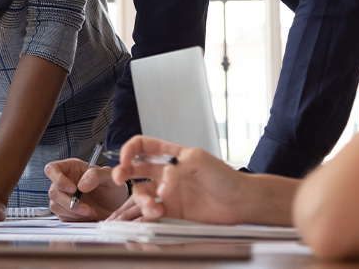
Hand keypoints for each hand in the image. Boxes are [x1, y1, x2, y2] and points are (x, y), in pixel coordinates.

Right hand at [44, 158, 126, 220]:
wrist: (116, 207)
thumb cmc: (112, 188)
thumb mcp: (109, 177)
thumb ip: (96, 175)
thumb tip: (81, 185)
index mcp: (71, 168)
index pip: (52, 169)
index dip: (57, 178)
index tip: (72, 189)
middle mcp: (64, 182)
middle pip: (53, 191)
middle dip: (68, 202)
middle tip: (86, 208)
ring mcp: (63, 198)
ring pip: (55, 205)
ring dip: (73, 212)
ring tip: (90, 212)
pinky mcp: (65, 212)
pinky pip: (62, 216)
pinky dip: (74, 218)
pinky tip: (87, 216)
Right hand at [109, 135, 247, 224]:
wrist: (239, 201)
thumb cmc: (224, 176)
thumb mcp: (198, 160)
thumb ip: (174, 170)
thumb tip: (161, 186)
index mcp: (170, 154)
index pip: (141, 146)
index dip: (129, 150)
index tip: (124, 159)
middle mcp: (165, 172)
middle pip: (134, 169)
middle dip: (122, 172)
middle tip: (119, 179)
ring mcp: (167, 190)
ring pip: (142, 192)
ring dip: (141, 199)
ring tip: (152, 206)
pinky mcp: (172, 209)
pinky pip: (152, 209)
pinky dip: (149, 212)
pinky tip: (156, 213)